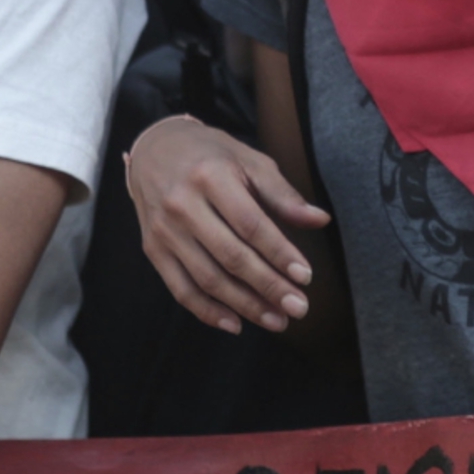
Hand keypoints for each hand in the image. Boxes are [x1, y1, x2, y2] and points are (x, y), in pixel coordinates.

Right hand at [123, 113, 329, 334]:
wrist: (155, 150)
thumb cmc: (212, 155)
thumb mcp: (250, 161)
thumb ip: (283, 194)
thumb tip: (320, 220)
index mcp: (210, 176)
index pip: (251, 224)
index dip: (279, 252)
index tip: (305, 276)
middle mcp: (182, 205)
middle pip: (231, 256)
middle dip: (268, 287)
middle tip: (298, 308)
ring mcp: (164, 231)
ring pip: (207, 278)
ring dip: (244, 305)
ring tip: (276, 320)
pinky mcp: (153, 249)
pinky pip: (180, 289)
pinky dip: (208, 311)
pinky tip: (236, 324)